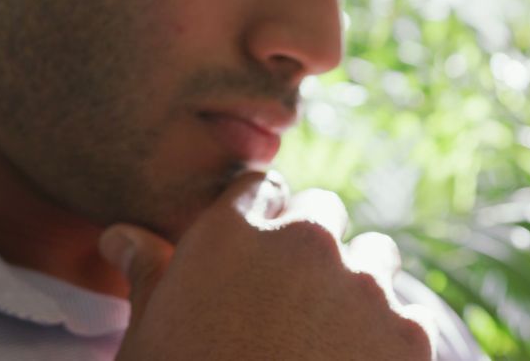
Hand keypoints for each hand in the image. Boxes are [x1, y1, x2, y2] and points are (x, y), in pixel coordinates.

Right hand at [98, 171, 434, 360]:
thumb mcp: (148, 337)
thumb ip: (149, 273)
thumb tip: (121, 235)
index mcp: (231, 235)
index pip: (260, 189)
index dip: (258, 220)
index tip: (254, 254)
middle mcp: (304, 242)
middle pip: (322, 213)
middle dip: (311, 246)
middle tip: (291, 303)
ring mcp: (363, 285)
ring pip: (376, 256)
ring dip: (358, 284)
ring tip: (329, 338)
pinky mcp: (408, 331)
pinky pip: (407, 315)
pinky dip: (388, 340)